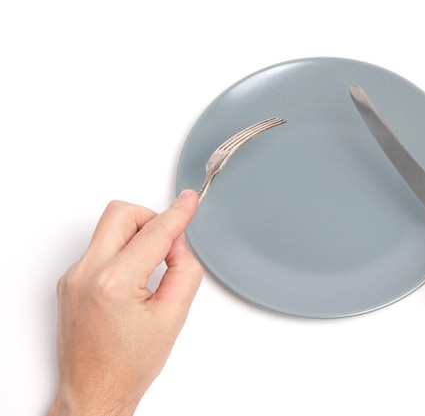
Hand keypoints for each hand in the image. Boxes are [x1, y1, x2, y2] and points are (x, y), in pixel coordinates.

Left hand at [47, 190, 203, 415]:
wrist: (95, 391)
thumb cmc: (129, 364)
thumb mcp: (173, 316)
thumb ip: (184, 270)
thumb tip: (178, 243)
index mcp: (114, 283)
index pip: (154, 233)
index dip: (178, 214)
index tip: (189, 200)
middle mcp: (86, 273)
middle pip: (121, 214)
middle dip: (150, 219)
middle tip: (167, 244)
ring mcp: (72, 276)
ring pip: (108, 229)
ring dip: (135, 238)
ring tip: (149, 272)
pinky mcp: (68, 281)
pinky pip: (99, 249)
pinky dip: (121, 254)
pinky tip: (131, 284)